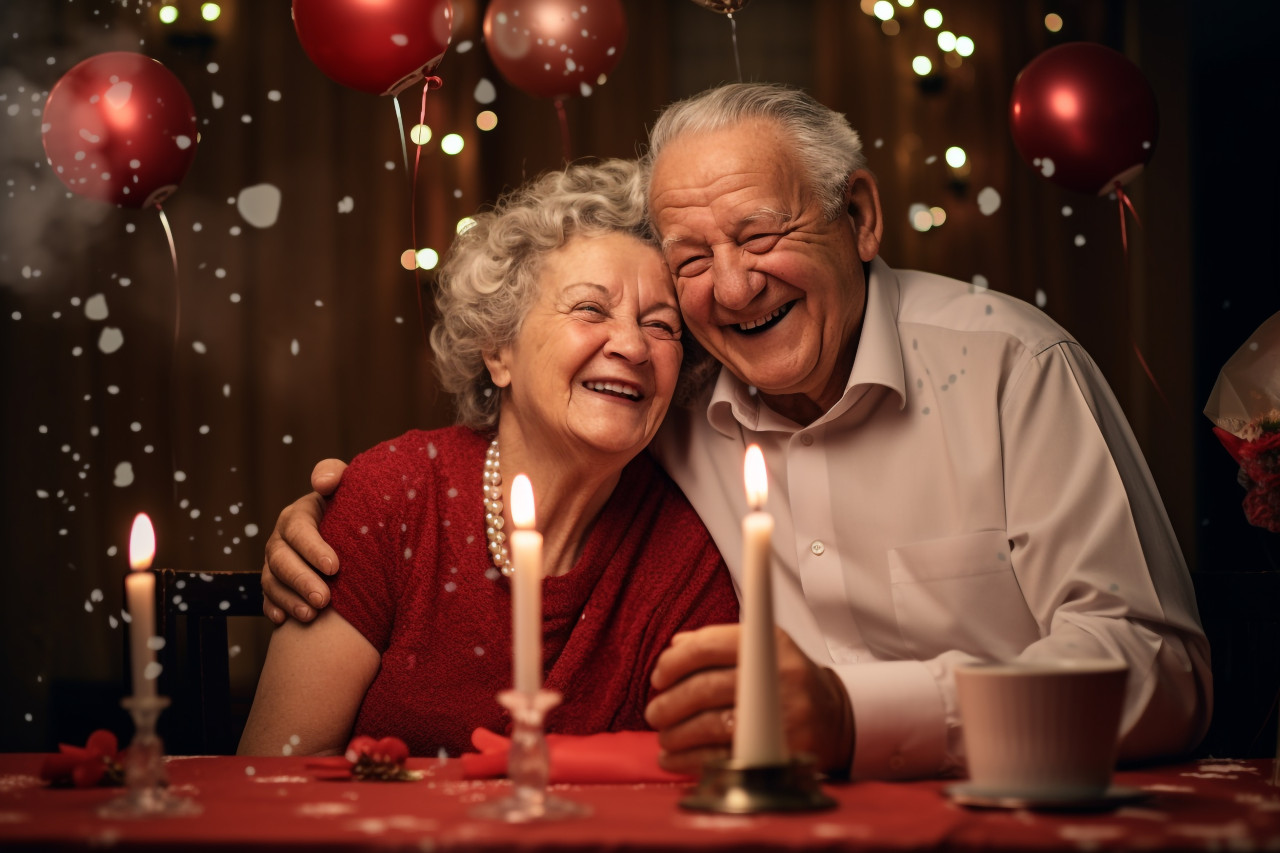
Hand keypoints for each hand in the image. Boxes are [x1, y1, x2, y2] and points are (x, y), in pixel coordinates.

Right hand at [260, 459, 347, 623]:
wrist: (350, 533)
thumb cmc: (353, 508)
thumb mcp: (347, 486)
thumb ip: (335, 475)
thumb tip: (322, 482)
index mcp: (298, 515)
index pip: (298, 530)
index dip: (313, 548)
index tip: (335, 567)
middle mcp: (281, 539)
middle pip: (281, 560)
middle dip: (302, 581)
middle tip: (324, 600)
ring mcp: (275, 563)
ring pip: (272, 582)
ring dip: (290, 599)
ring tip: (311, 615)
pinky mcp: (276, 584)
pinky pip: (268, 598)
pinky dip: (275, 608)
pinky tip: (285, 621)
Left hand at [644, 624, 854, 775]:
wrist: (834, 717)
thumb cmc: (786, 680)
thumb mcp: (762, 650)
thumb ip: (718, 643)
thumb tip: (676, 645)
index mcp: (767, 644)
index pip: (708, 646)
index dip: (674, 662)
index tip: (658, 677)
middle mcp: (775, 676)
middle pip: (705, 688)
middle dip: (670, 703)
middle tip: (654, 712)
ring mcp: (779, 715)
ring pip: (709, 725)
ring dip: (675, 734)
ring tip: (665, 736)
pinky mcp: (777, 750)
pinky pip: (722, 757)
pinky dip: (688, 760)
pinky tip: (674, 758)